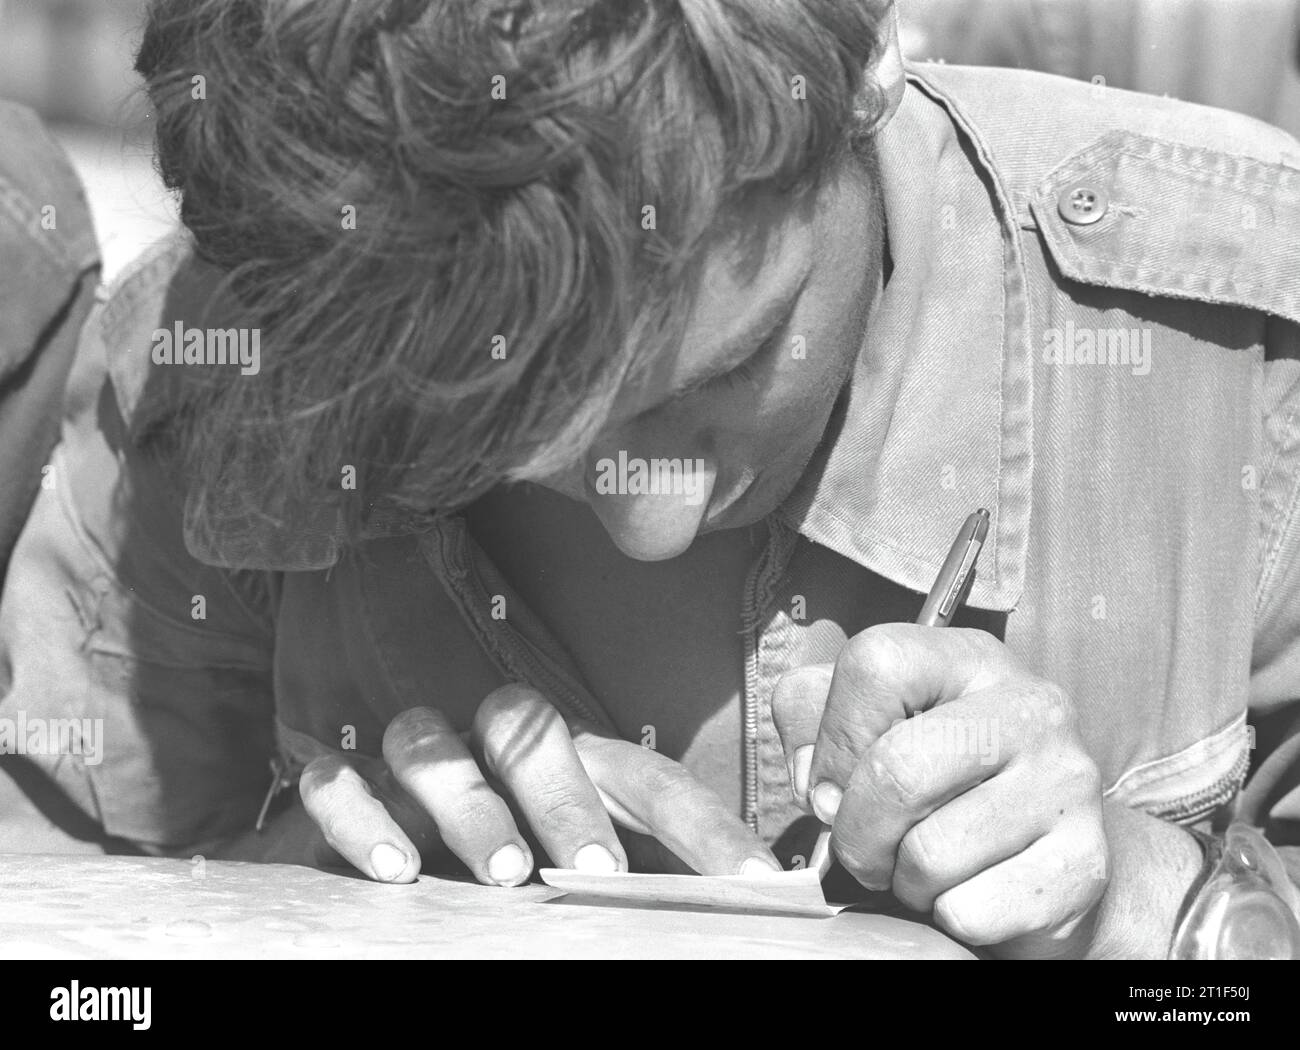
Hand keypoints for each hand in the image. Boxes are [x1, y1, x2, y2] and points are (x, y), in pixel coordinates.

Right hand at [279, 683, 777, 885]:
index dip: (703, 826)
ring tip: (501, 874)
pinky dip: (359, 814)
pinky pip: (337, 779)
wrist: (384, 849)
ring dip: (468, 802)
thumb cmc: (503, 861)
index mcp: (572, 764)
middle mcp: (493, 751)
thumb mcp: (578, 864)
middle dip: (567, 800)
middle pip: (530, 733)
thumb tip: (749, 905)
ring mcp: (415, 766)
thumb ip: (643, 876)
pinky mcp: (342, 786)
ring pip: (431, 744)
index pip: (647, 779)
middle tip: (595, 872)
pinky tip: (392, 867)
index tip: (756, 885)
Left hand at [772, 624, 1109, 957]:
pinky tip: (967, 888)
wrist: (1050, 853)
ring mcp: (1066, 786)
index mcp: (970, 659)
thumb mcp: (868, 720)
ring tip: (924, 863)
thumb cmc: (939, 782)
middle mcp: (1030, 709)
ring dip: (903, 879)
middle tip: (864, 846)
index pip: (876, 665)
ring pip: (929, 854)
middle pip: (897, 769)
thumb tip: (812, 778)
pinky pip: (968, 911)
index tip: (834, 778)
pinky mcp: (1084, 866)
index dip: (833, 735)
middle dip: (856, 829)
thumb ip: (809, 715)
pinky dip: (947, 916)